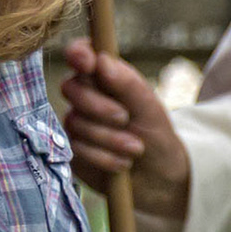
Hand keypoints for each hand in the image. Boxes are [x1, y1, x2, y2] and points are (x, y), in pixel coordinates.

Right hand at [59, 38, 191, 220]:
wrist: (159, 178)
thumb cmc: (155, 134)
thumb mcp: (149, 107)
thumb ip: (127, 83)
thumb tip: (101, 61)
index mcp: (104, 77)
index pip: (81, 54)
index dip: (78, 54)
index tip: (88, 63)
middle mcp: (85, 97)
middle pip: (71, 88)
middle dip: (99, 106)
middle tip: (125, 119)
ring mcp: (75, 123)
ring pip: (76, 122)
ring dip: (109, 138)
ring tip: (136, 149)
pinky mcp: (71, 150)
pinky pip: (77, 148)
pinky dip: (104, 156)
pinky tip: (122, 163)